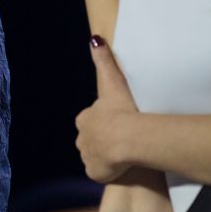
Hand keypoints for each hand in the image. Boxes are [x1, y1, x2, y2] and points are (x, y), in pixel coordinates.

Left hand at [75, 37, 137, 182]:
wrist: (128, 138)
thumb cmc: (122, 108)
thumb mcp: (112, 80)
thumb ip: (104, 59)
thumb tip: (95, 38)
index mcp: (85, 119)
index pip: (92, 120)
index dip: (105, 121)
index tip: (118, 120)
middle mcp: (82, 138)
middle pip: (92, 139)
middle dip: (103, 139)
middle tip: (122, 138)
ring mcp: (88, 157)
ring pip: (96, 156)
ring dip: (107, 156)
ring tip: (124, 152)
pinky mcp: (94, 173)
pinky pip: (101, 172)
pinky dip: (109, 171)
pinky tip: (122, 167)